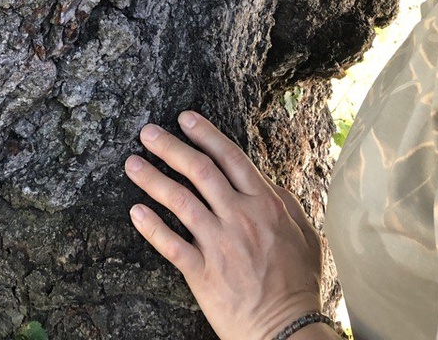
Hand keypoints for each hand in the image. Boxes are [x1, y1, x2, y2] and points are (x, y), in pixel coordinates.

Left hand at [125, 112, 323, 339]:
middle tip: (147, 132)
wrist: (287, 331)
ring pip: (180, 201)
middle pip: (200, 171)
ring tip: (132, 164)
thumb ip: (285, 204)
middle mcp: (239, 218)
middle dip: (170, 147)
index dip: (206, 134)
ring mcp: (219, 245)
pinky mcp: (202, 274)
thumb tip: (267, 182)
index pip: (230, 158)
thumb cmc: (299, 284)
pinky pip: (170, 245)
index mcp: (265, 204)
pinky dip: (151, 226)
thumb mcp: (305, 235)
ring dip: (153, 179)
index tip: (185, 118)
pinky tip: (135, 211)